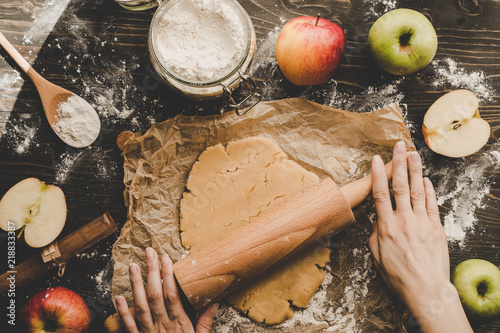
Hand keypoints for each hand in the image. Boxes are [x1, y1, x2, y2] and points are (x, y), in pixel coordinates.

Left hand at [116, 248, 217, 332]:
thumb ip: (206, 322)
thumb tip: (214, 302)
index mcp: (180, 324)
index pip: (173, 295)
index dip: (168, 275)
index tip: (166, 258)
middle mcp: (163, 326)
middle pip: (155, 295)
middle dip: (152, 272)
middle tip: (149, 252)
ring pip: (141, 306)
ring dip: (136, 286)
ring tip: (133, 267)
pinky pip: (129, 326)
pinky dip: (122, 312)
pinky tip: (118, 297)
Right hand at [369, 142, 471, 332]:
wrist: (426, 289)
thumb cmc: (398, 276)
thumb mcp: (377, 256)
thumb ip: (374, 235)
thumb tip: (377, 220)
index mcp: (386, 227)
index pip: (380, 194)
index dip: (377, 175)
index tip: (375, 160)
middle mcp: (403, 220)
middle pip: (399, 186)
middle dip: (398, 163)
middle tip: (399, 146)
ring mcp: (421, 223)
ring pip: (416, 191)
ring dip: (415, 171)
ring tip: (414, 154)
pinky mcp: (436, 228)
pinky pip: (431, 204)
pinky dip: (428, 190)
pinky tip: (425, 180)